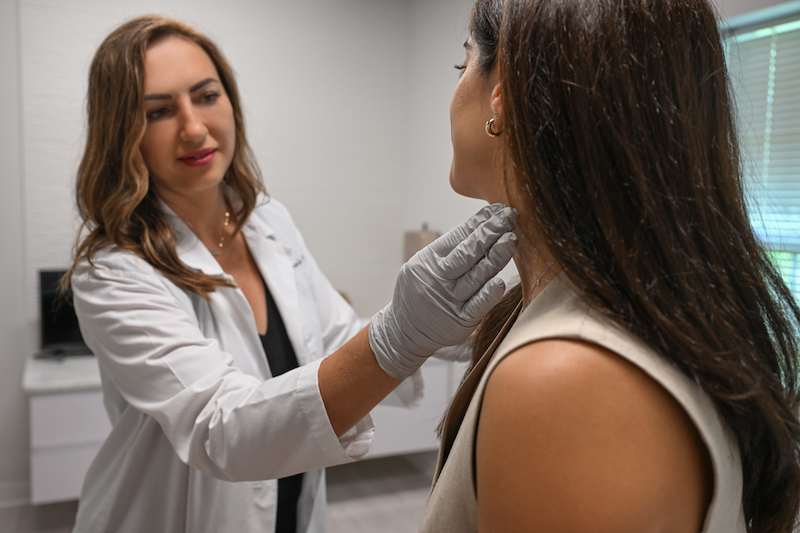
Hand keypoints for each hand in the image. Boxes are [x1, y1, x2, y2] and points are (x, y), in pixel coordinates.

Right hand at [369, 204, 517, 377]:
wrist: (404, 330)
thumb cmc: (420, 291)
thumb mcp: (423, 265)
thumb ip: (449, 249)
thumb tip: (484, 224)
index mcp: (429, 260)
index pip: (458, 235)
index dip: (480, 221)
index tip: (499, 209)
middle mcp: (438, 278)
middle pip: (468, 252)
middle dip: (491, 232)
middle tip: (510, 216)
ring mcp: (449, 301)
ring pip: (476, 276)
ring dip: (496, 256)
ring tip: (512, 239)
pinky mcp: (459, 322)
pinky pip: (477, 306)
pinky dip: (488, 294)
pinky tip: (500, 282)